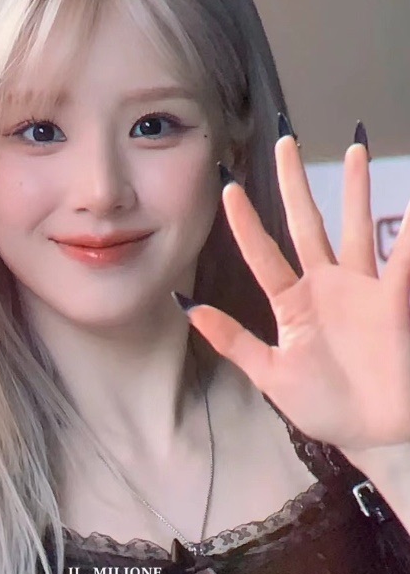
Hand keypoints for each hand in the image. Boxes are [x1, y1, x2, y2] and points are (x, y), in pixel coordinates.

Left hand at [179, 122, 409, 462]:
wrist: (371, 433)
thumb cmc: (320, 404)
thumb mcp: (269, 373)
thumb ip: (230, 338)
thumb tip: (186, 305)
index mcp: (290, 302)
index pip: (261, 252)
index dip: (245, 221)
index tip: (228, 187)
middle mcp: (323, 285)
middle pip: (305, 223)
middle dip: (295, 184)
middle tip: (286, 140)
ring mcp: (360, 288)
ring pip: (355, 226)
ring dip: (354, 189)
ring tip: (354, 148)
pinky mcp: (392, 300)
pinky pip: (400, 259)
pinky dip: (406, 232)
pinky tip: (408, 203)